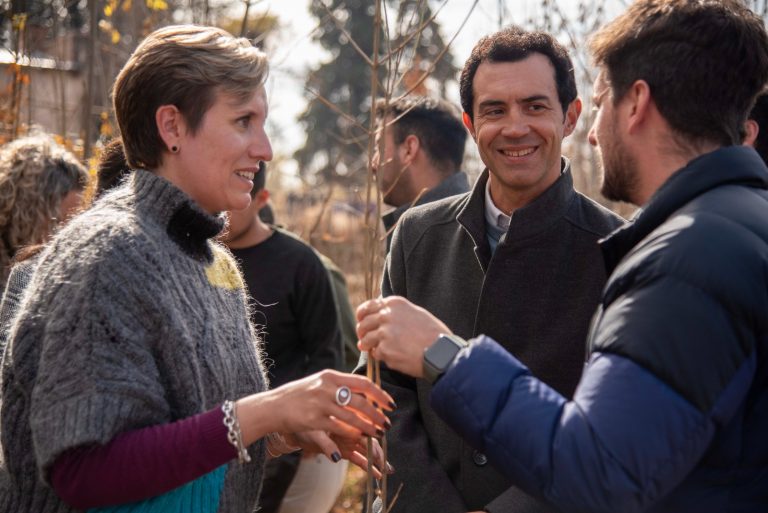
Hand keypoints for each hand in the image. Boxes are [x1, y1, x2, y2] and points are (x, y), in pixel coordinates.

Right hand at [237, 370, 393, 444]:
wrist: (273, 404)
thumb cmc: (299, 394)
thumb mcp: (319, 382)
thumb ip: (340, 385)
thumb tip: (364, 392)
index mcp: (331, 376)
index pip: (363, 383)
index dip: (380, 395)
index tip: (390, 404)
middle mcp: (326, 388)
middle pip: (360, 402)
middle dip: (377, 415)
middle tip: (386, 424)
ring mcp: (319, 404)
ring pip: (351, 418)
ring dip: (367, 429)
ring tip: (376, 435)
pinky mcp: (312, 420)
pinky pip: (335, 431)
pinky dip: (346, 438)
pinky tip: (353, 444)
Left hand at [285, 431, 391, 478]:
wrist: (294, 427)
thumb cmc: (303, 423)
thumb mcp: (312, 433)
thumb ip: (325, 444)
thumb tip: (336, 457)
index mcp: (345, 416)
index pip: (363, 424)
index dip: (372, 433)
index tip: (378, 443)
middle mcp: (350, 427)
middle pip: (368, 438)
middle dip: (377, 450)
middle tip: (382, 461)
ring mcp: (349, 440)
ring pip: (367, 450)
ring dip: (376, 459)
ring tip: (386, 470)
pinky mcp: (344, 451)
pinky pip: (358, 459)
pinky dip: (367, 466)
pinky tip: (377, 474)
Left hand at [356, 296, 450, 377]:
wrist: (440, 351)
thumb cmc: (433, 334)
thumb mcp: (415, 313)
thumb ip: (397, 313)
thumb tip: (380, 316)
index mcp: (394, 303)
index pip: (368, 307)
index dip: (361, 316)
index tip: (361, 322)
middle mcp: (387, 315)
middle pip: (363, 324)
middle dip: (362, 333)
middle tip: (364, 340)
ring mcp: (384, 332)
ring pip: (365, 340)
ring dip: (368, 346)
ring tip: (374, 350)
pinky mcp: (385, 349)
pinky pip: (375, 353)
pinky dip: (380, 356)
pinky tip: (390, 356)